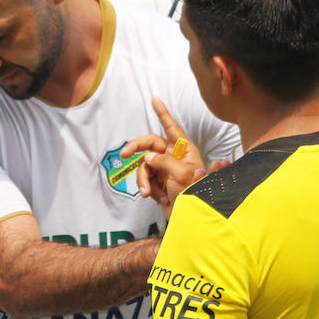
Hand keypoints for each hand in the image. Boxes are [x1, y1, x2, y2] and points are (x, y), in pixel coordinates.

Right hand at [120, 97, 204, 217]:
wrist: (189, 219)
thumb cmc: (193, 194)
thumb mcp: (181, 174)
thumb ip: (164, 161)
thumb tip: (148, 158)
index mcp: (184, 150)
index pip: (172, 127)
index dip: (163, 112)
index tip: (155, 99)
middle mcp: (174, 156)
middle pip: (149, 144)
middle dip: (136, 148)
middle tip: (125, 154)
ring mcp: (165, 169)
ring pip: (144, 165)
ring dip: (144, 180)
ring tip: (149, 194)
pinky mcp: (158, 182)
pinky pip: (145, 179)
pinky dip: (148, 189)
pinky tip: (158, 199)